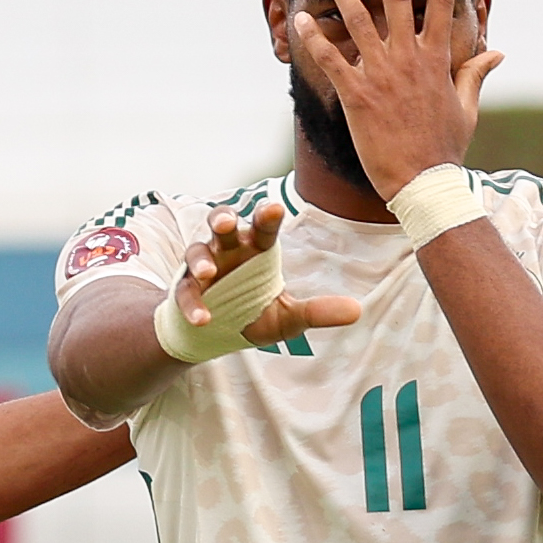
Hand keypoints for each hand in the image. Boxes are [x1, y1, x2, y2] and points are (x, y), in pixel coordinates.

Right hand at [166, 200, 360, 351]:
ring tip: (207, 273)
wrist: (217, 335)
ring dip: (201, 260)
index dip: (267, 216)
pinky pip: (185, 292)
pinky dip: (193, 304)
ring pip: (197, 251)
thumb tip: (357, 311)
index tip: (274, 207)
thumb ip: (316, 312)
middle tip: (228, 223)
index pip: (263, 226)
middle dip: (223, 220)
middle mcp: (228, 250)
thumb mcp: (288, 318)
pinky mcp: (185, 290)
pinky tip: (202, 318)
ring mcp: (204, 268)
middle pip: (222, 223)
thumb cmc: (252, 313)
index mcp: (255, 248)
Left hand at [292, 0, 502, 202]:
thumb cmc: (445, 149)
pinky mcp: (357, 97)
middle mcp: (409, 59)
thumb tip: (499, 52)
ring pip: (359, 21)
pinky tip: (302, 17)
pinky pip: (333, 61)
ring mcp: (382, 76)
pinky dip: (316, 39)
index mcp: (437, 58)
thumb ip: (476, 74)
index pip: (439, 2)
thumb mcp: (468, 108)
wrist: (423, 184)